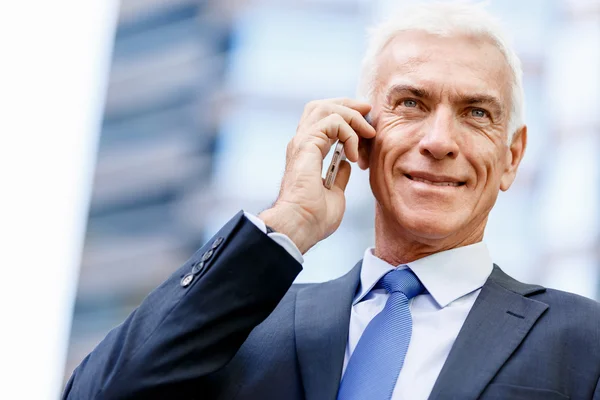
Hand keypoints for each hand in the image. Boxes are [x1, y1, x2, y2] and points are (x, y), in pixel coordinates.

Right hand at [259, 98, 375, 253]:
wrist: (301, 225)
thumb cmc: (314, 218)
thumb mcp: (334, 193)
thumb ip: (339, 175)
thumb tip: (346, 164)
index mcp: (307, 153)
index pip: (323, 120)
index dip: (346, 118)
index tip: (367, 130)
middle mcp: (302, 143)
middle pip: (321, 106)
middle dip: (348, 104)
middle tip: (368, 112)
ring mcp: (302, 142)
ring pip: (326, 108)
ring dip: (352, 116)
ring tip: (367, 133)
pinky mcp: (307, 144)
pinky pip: (333, 122)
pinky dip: (349, 133)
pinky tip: (354, 155)